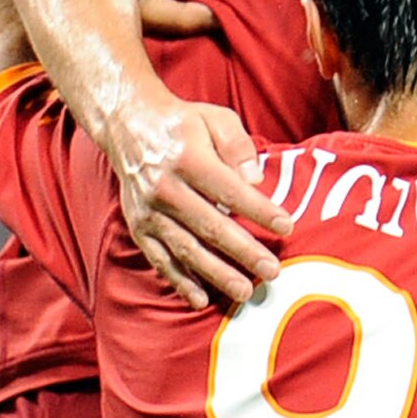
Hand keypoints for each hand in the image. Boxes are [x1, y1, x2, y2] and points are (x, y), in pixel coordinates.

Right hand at [105, 90, 291, 307]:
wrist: (130, 126)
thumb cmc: (185, 123)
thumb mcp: (217, 119)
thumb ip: (239, 146)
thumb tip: (256, 180)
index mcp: (187, 159)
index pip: (230, 191)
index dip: (260, 211)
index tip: (287, 226)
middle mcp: (164, 188)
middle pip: (210, 226)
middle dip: (243, 252)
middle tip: (272, 271)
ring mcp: (148, 212)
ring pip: (186, 248)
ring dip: (216, 274)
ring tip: (244, 292)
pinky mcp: (138, 227)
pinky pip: (161, 258)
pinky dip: (181, 280)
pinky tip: (201, 298)